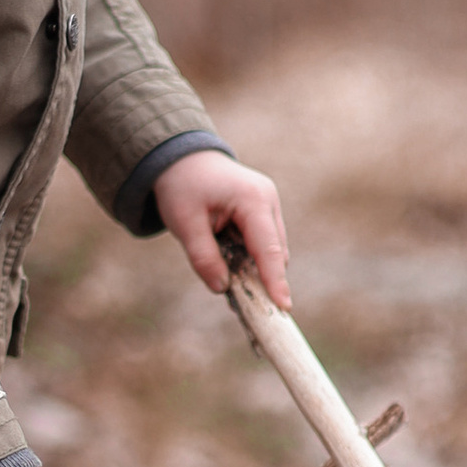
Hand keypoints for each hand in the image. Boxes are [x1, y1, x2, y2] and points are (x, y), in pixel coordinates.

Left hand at [153, 149, 289, 308]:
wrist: (182, 158)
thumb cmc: (182, 186)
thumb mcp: (184, 223)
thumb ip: (203, 257)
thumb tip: (222, 289)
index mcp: (252, 199)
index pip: (268, 249)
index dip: (275, 280)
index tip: (283, 307)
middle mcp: (268, 200)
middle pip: (275, 252)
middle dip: (262, 279)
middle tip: (240, 305)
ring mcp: (268, 204)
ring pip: (270, 249)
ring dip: (253, 267)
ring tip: (225, 276)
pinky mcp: (263, 210)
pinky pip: (262, 242)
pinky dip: (249, 257)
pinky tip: (228, 262)